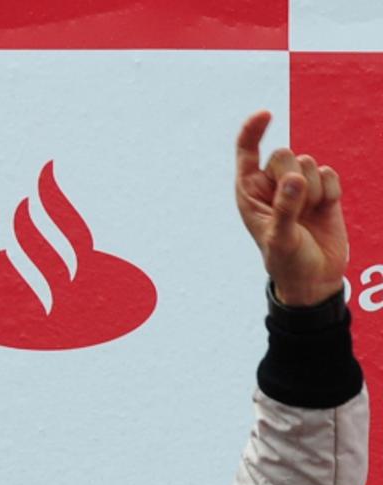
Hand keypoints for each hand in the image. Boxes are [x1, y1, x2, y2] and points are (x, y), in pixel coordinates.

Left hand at [234, 110, 346, 306]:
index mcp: (249, 192)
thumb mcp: (279, 239)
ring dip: (312, 190)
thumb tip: (295, 177)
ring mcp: (298, 185)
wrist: (316, 276)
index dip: (253, 131)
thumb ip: (285, 208)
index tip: (265, 114)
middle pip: (284, 153)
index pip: (247, 152)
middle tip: (293, 208)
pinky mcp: (323, 189)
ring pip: (309, 162)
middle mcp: (272, 185)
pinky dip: (330, 192)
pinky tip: (323, 210)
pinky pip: (330, 173)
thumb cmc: (287, 260)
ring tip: (307, 215)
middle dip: (292, 177)